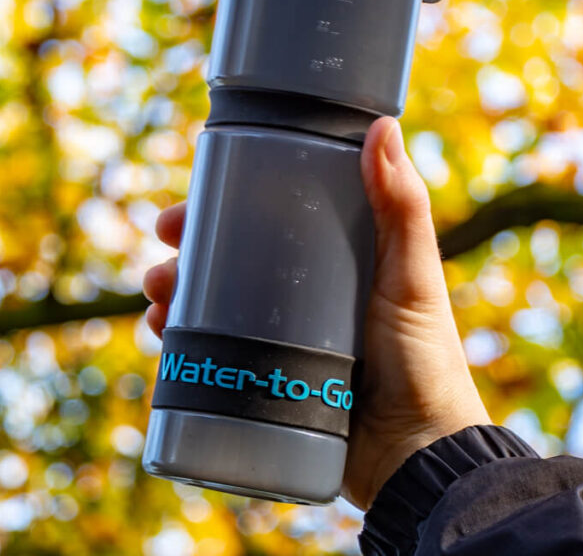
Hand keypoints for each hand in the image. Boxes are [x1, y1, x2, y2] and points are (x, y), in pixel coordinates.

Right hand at [143, 116, 489, 510]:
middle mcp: (300, 298)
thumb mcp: (412, 275)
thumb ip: (402, 207)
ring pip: (210, 310)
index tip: (187, 205)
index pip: (264, 221)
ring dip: (172, 298)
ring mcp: (279, 343)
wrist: (418, 455)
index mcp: (332, 262)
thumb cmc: (426, 361)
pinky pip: (211, 360)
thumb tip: (381, 126)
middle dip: (184, 259)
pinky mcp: (266, 385)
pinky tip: (162, 341)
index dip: (221, 208)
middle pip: (227, 265)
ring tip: (157, 302)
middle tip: (162, 260)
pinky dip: (180, 347)